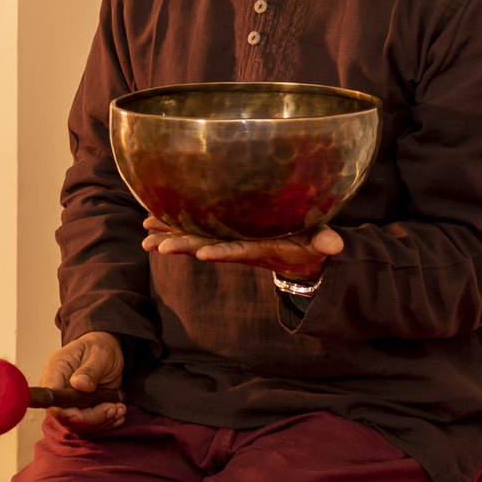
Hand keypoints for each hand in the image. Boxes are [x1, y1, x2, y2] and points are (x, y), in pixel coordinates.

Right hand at [43, 332, 126, 432]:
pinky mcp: (81, 410)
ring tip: (120, 408)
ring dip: (102, 421)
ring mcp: (69, 402)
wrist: (107, 353)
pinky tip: (119, 413)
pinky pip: (89, 425)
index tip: (81, 415)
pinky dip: (106, 423)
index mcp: (56, 371)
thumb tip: (80, 384)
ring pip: (78, 424)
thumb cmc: (100, 348)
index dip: (63, 411)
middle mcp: (59, 389)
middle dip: (91, 418)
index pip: (51, 398)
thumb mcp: (99, 354)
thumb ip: (90, 370)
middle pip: (65, 416)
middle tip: (114, 408)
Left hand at [143, 219, 343, 280]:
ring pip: (197, 240)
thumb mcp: (321, 243)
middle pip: (210, 247)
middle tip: (157, 247)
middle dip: (184, 246)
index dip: (223, 253)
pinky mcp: (225, 234)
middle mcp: (241, 248)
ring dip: (171, 237)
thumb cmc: (311, 245)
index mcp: (264, 249)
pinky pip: (195, 231)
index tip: (203, 255)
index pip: (241, 252)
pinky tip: (150, 223)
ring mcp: (230, 241)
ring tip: (145, 238)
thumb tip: (336, 246)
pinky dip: (174, 227)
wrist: (300, 257)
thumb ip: (326, 242)